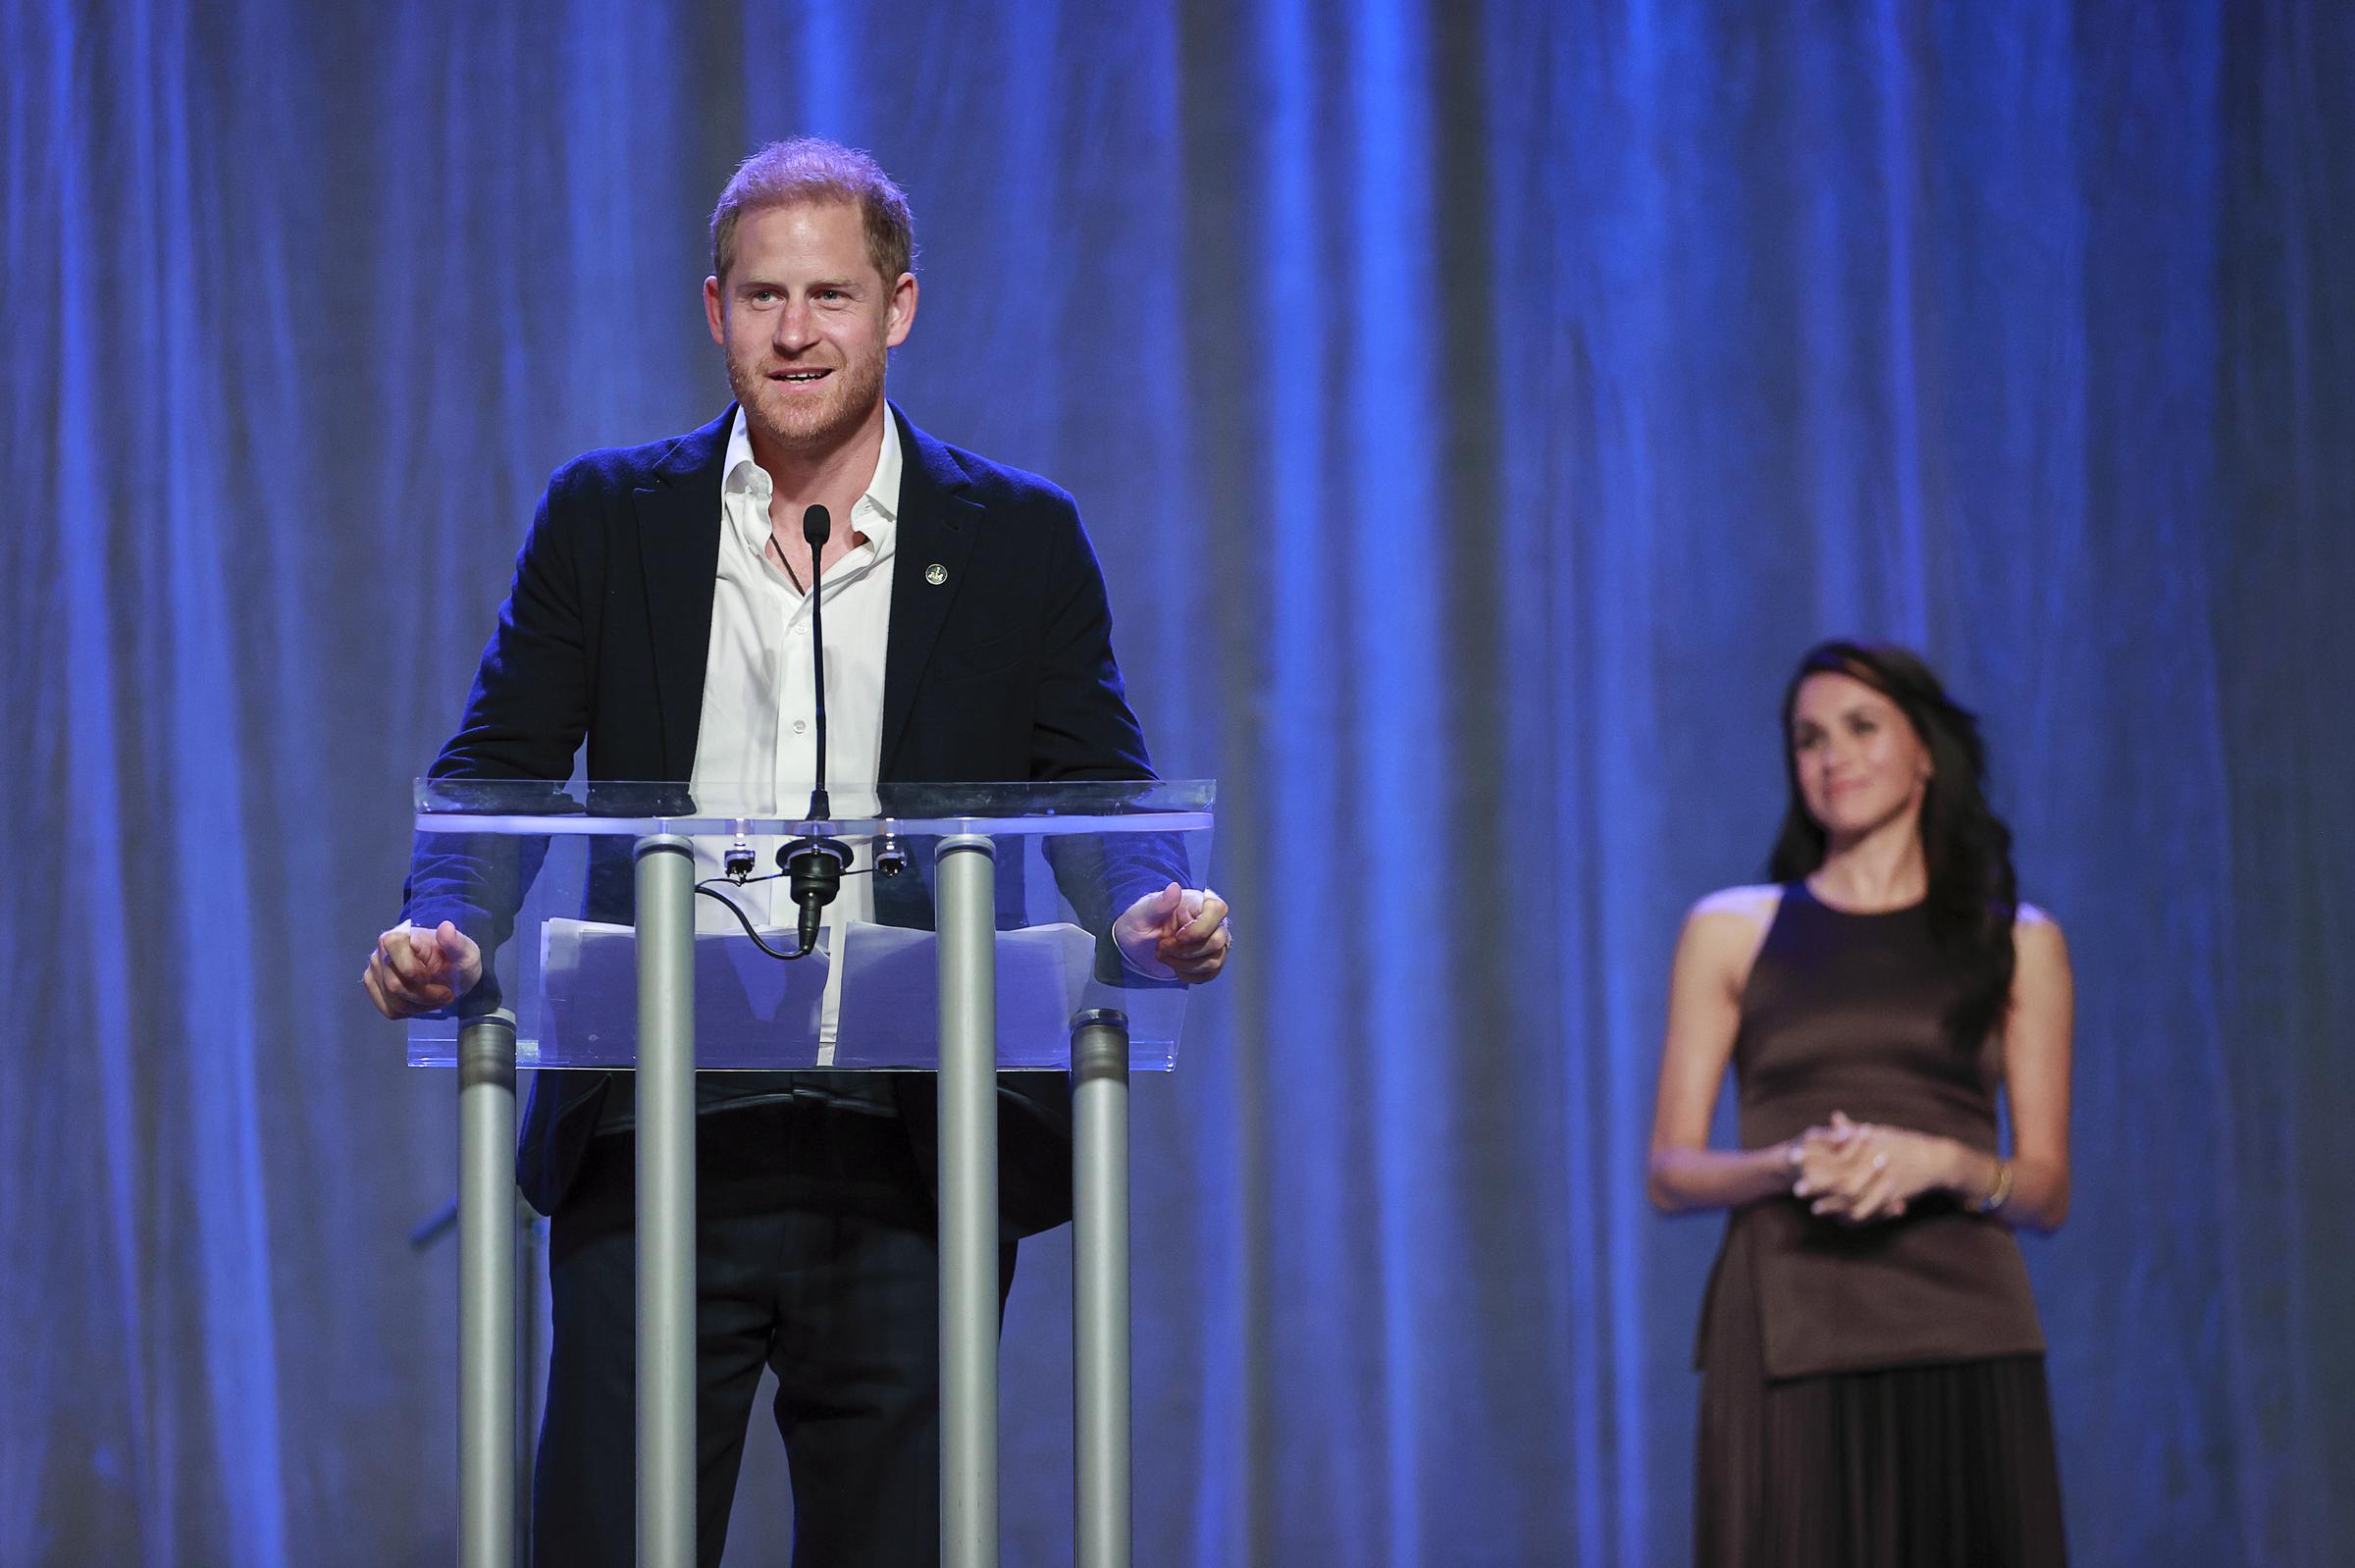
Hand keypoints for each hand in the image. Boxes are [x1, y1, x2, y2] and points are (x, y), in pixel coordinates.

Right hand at [362, 919, 483, 1018]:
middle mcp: (380, 953)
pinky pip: (389, 1011)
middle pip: (395, 987)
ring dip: (420, 1005)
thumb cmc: (456, 959)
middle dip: (425, 996)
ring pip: (393, 1003)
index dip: (417, 976)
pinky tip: (422, 1001)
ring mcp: (374, 971)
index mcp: (399, 937)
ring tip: (436, 996)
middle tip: (445, 993)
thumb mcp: (465, 952)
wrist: (452, 972)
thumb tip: (446, 927)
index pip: (398, 964)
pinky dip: (410, 1011)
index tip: (433, 976)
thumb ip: (456, 942)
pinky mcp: (375, 988)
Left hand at [1113, 883, 1232, 983]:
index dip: (1201, 928)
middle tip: (1162, 947)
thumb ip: (1159, 903)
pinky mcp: (1211, 960)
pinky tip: (1174, 966)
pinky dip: (1188, 974)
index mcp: (1198, 903)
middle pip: (1217, 941)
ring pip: (1213, 961)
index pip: (1218, 910)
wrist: (1136, 945)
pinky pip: (1209, 974)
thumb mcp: (1143, 913)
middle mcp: (1212, 922)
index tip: (1177, 935)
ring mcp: (1214, 943)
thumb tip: (1174, 888)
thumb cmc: (1140, 923)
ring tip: (1164, 956)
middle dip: (1185, 951)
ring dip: (1184, 964)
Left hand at [1791, 1111, 1954, 1224]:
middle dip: (1818, 1184)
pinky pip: (1870, 1212)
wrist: (1935, 1161)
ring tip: (1815, 1209)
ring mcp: (1883, 1183)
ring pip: (1854, 1198)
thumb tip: (1834, 1117)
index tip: (1793, 1157)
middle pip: (1840, 1176)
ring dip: (1834, 1205)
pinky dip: (1855, 1218)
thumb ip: (1853, 1130)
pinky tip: (1841, 1221)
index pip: (1833, 1152)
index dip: (1812, 1156)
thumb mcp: (1879, 1133)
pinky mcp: (1892, 1198)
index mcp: (1867, 1147)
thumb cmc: (1904, 1143)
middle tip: (1796, 1188)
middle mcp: (1873, 1165)